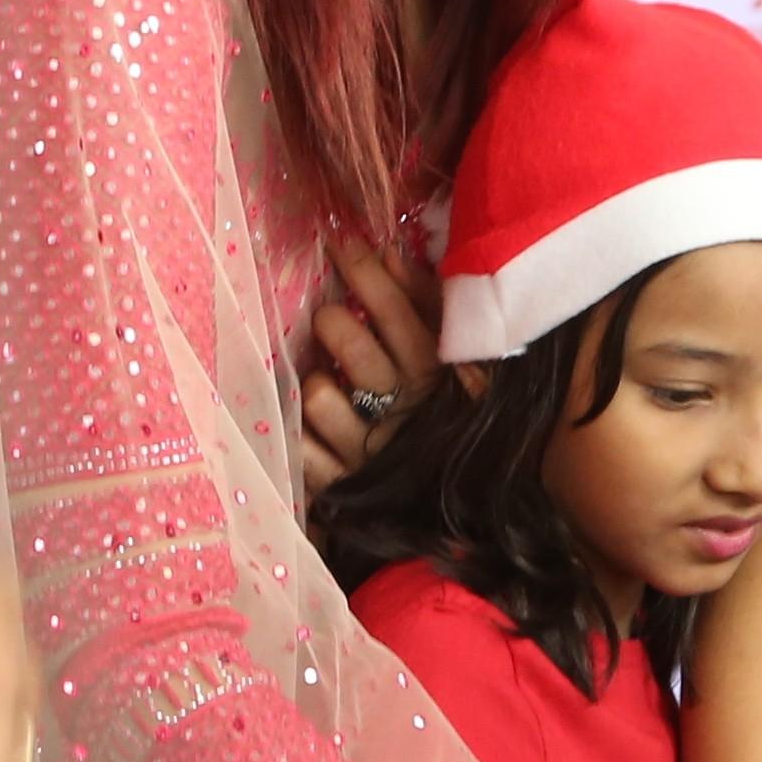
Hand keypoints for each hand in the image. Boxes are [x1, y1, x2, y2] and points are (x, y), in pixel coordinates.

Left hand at [296, 235, 443, 497]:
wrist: (461, 516)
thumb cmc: (447, 420)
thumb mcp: (452, 364)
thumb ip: (430, 309)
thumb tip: (394, 253)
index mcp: (438, 378)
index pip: (401, 313)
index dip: (369, 275)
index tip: (343, 245)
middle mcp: (405, 410)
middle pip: (350, 345)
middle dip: (336, 325)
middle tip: (331, 322)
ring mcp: (372, 450)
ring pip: (316, 396)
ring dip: (317, 389)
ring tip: (329, 392)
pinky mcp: (345, 487)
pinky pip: (300, 449)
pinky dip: (301, 440)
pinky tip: (315, 436)